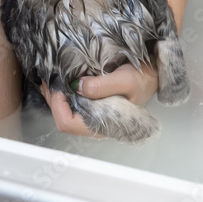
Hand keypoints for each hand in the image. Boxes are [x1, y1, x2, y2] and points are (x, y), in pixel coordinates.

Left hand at [38, 62, 157, 137]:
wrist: (155, 77)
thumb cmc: (143, 80)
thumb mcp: (125, 79)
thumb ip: (102, 86)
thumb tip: (77, 86)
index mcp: (104, 124)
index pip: (68, 123)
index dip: (57, 106)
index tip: (57, 87)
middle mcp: (96, 124)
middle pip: (63, 119)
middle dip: (52, 100)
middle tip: (48, 80)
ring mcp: (95, 116)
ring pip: (66, 113)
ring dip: (56, 97)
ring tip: (52, 79)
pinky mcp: (95, 107)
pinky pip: (73, 105)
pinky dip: (64, 94)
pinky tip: (62, 82)